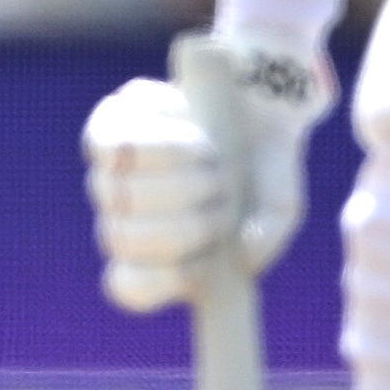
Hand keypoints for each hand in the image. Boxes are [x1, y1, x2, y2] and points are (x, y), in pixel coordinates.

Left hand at [82, 41, 328, 312]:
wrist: (259, 103)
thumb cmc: (263, 168)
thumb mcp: (280, 208)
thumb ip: (268, 236)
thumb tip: (244, 255)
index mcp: (161, 251)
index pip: (127, 287)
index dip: (156, 282)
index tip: (199, 272)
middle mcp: (127, 216)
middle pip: (120, 238)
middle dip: (181, 227)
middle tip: (224, 200)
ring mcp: (111, 170)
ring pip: (113, 189)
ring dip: (173, 179)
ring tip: (215, 162)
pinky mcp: (110, 121)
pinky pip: (116, 137)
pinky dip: (162, 135)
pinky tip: (192, 125)